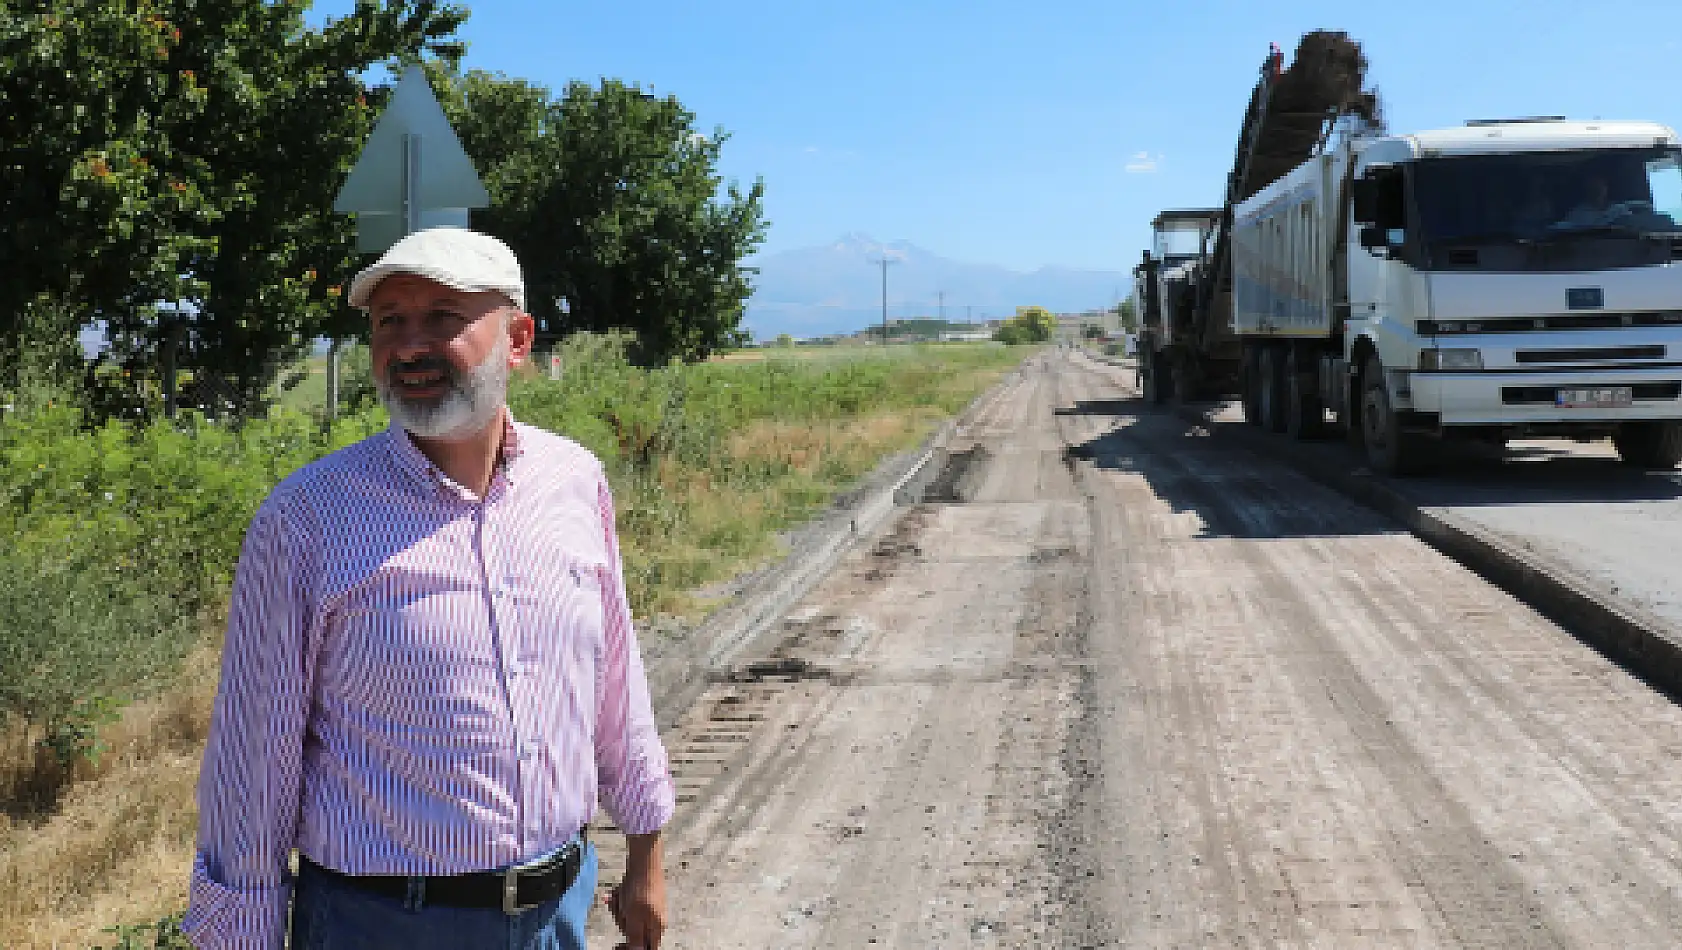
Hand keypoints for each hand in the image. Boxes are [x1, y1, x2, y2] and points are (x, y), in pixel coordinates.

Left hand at [606, 832, 666, 948]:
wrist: (644, 860)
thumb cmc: (640, 890)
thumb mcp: (634, 918)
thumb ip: (635, 938)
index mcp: (657, 927)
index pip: (646, 948)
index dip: (631, 948)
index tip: (618, 945)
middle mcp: (655, 918)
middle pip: (634, 932)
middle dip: (622, 920)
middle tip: (621, 909)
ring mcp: (649, 906)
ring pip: (628, 916)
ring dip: (619, 908)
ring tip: (618, 896)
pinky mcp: (643, 895)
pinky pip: (628, 903)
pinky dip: (621, 898)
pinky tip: (617, 891)